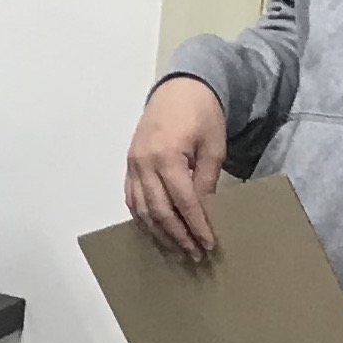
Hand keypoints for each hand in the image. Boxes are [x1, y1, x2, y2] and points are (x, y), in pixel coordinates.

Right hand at [124, 77, 226, 265]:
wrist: (179, 89)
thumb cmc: (202, 115)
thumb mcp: (213, 147)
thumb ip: (206, 180)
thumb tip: (204, 214)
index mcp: (166, 155)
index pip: (183, 201)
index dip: (196, 225)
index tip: (209, 244)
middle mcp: (144, 162)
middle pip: (160, 210)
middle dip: (179, 236)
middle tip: (195, 254)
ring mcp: (132, 164)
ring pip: (142, 209)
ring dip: (160, 233)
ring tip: (177, 250)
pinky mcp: (129, 165)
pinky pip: (132, 199)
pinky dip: (144, 219)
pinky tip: (157, 231)